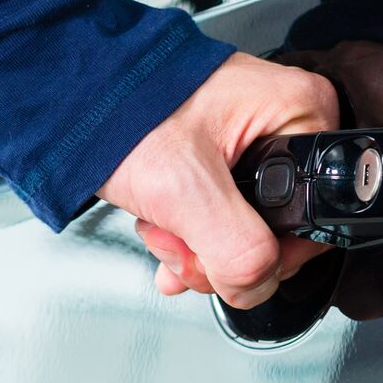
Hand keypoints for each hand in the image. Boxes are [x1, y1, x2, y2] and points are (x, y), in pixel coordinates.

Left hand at [98, 53, 339, 308]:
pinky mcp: (218, 156)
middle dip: (221, 253)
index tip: (225, 259)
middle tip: (182, 243)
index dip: (271, 255)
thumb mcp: (186, 187)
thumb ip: (238, 250)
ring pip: (243, 229)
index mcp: (301, 114)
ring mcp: (249, 140)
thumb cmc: (121, 110)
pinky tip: (161, 229)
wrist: (67, 94)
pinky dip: (187, 234)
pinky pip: (218, 216)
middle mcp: (283, 123)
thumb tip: (256, 288)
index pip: (315, 218)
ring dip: (196, 246)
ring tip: (160, 228)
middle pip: (278, 229)